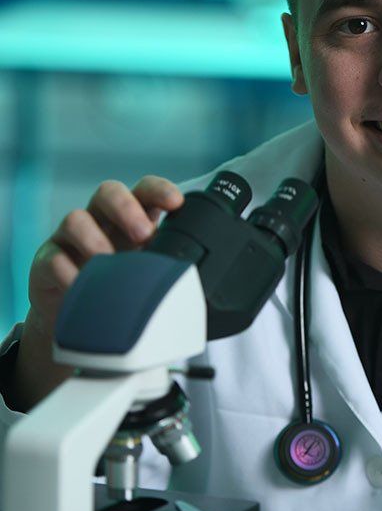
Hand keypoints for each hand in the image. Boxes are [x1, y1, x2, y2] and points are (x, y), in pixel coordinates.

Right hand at [11, 176, 183, 411]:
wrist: (81, 320)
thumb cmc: (121, 289)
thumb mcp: (148, 277)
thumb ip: (168, 272)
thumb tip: (204, 286)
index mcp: (132, 219)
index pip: (145, 191)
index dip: (159, 190)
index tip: (176, 202)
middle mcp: (101, 221)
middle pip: (109, 192)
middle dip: (127, 208)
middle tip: (144, 235)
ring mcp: (71, 239)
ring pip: (76, 218)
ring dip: (94, 238)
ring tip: (108, 262)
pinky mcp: (47, 261)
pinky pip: (52, 257)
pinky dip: (67, 271)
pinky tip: (80, 286)